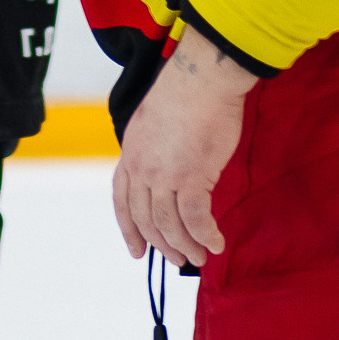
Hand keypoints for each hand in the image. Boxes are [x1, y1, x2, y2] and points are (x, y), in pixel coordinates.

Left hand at [112, 32, 257, 266]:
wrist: (202, 79)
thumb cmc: (186, 95)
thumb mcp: (152, 124)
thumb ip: (153, 152)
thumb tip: (168, 175)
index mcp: (130, 154)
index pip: (122, 201)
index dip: (128, 229)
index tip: (136, 251)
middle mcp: (141, 168)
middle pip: (146, 218)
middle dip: (162, 244)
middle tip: (178, 259)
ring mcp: (164, 175)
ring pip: (170, 224)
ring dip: (185, 246)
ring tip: (200, 256)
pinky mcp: (191, 177)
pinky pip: (196, 219)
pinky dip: (205, 236)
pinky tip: (216, 243)